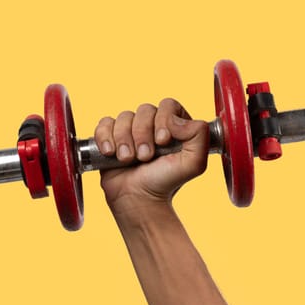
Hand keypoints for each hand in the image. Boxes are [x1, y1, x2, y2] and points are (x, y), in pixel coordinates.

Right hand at [94, 98, 208, 212]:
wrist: (139, 200)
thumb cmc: (165, 183)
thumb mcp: (194, 163)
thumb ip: (199, 135)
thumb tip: (176, 119)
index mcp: (175, 126)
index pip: (168, 105)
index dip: (163, 119)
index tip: (162, 141)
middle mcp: (153, 125)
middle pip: (145, 110)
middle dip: (142, 134)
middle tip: (145, 157)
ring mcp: (131, 130)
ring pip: (124, 117)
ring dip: (124, 139)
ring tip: (128, 159)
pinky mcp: (111, 137)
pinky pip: (104, 124)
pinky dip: (105, 137)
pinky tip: (111, 153)